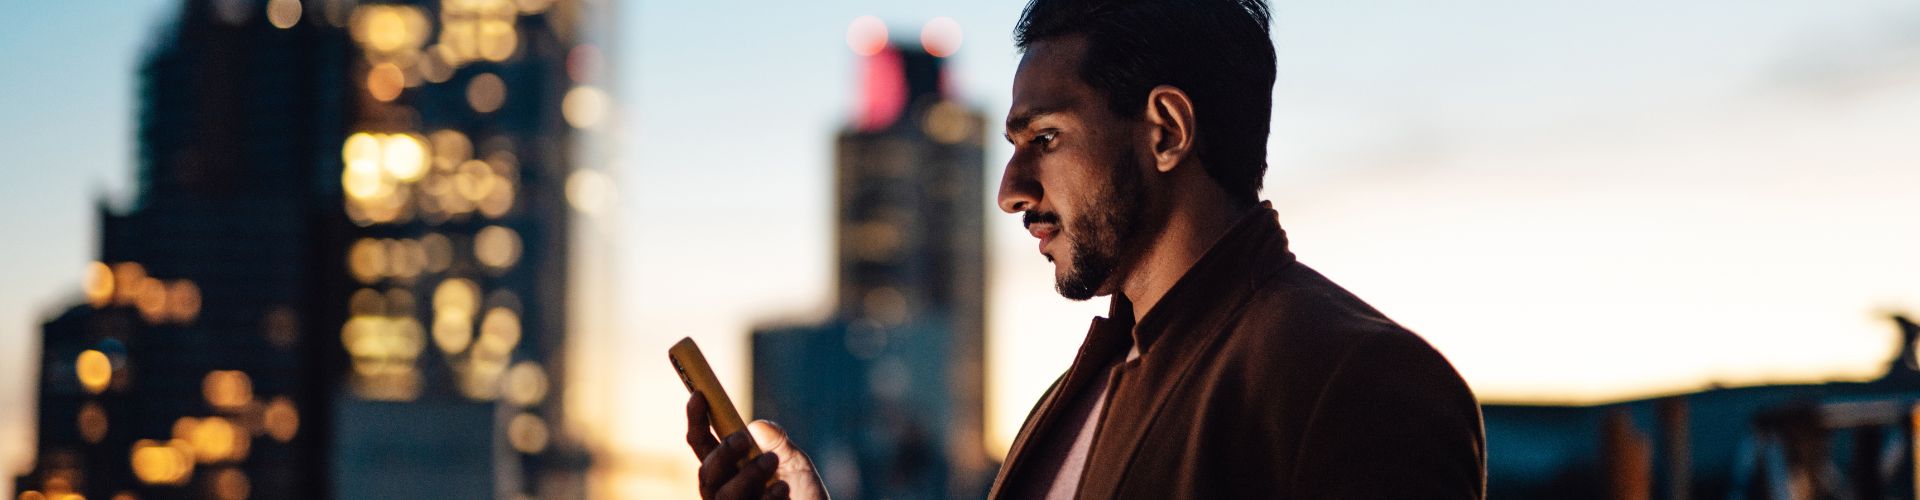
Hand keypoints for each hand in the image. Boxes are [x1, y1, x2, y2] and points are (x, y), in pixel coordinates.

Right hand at [686, 392, 827, 499]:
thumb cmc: (802, 491)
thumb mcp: (794, 461)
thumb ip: (776, 442)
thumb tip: (757, 426)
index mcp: (728, 468)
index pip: (702, 444)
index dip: (697, 420)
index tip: (699, 394)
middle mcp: (724, 490)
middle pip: (707, 472)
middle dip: (722, 453)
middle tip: (742, 438)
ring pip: (723, 495)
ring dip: (747, 474)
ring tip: (773, 461)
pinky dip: (767, 498)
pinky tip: (783, 489)